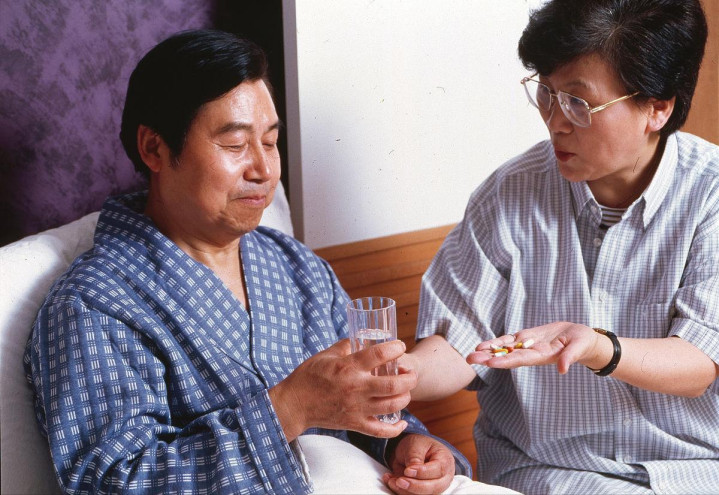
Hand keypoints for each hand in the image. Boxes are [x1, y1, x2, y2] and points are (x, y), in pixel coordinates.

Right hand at [270, 339, 415, 440]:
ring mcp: (356, 408)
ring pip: (391, 405)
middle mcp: (356, 387)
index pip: (379, 355)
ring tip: (406, 391)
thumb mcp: (325, 355)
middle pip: (393, 384)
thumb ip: (344, 346)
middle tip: (411, 374)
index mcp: (348, 367)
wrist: (295, 405)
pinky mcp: (355, 424)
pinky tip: (402, 421)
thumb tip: (357, 339)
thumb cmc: (308, 376)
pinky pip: (380, 430)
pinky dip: (395, 428)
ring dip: (405, 398)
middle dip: (409, 378)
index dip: (395, 348)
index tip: (400, 346)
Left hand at [382, 434, 454, 494]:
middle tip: (399, 481)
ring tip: (391, 480)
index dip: (422, 472)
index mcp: (445, 460)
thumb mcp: (416, 445)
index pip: (437, 470)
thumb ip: (414, 458)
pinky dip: (401, 491)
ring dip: (405, 491)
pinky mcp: (423, 493)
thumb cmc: (419, 445)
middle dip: (415, 486)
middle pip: (433, 487)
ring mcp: (434, 487)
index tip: (407, 470)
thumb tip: (411, 471)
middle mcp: (443, 477)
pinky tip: (391, 481)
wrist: (413, 450)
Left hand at [466, 321, 607, 373]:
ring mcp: (528, 345)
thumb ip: (570, 357)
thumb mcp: (579, 347)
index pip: (520, 359)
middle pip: (507, 356)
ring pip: (505, 348)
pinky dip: (497, 342)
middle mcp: (531, 353)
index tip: (489, 362)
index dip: (504, 360)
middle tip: (470, 359)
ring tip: (472, 352)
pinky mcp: (528, 337)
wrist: (582, 338)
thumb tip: (562, 370)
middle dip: (489, 357)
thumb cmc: (583, 343)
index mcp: (542, 356)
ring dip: (489, 350)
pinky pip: (510, 340)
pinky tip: (484, 344)